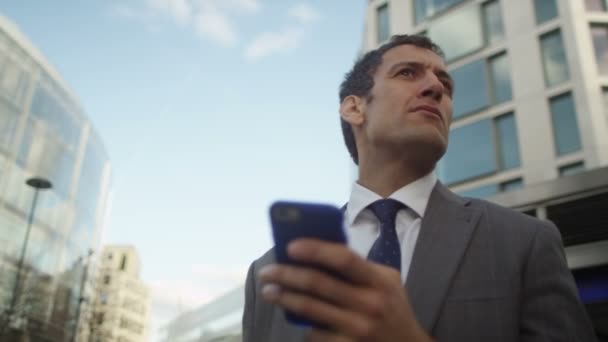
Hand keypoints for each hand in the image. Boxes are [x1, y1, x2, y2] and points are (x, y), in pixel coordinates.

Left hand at [258, 238, 432, 341]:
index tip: (290, 245)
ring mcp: (358, 330)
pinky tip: (292, 314)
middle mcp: (370, 305)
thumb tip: (314, 251)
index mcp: (379, 281)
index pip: (344, 259)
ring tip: (269, 290)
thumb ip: (358, 267)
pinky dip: (301, 323)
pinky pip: (314, 333)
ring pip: (310, 309)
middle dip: (287, 274)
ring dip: (283, 297)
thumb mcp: (386, 281)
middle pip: (319, 284)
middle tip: (267, 270)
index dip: (315, 250)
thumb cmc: (392, 306)